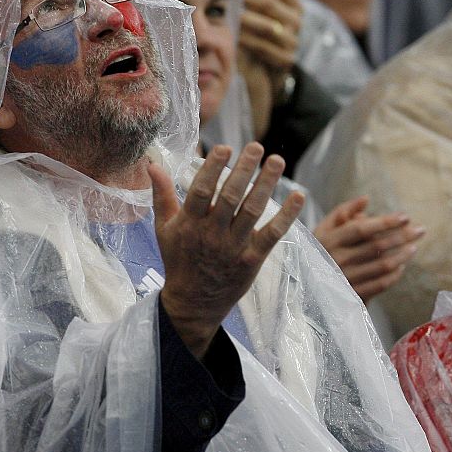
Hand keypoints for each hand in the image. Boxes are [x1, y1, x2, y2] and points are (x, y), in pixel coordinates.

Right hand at [149, 143, 304, 358]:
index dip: (213, 168)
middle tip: (255, 147)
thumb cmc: (178, 260)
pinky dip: (287, 216)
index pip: (202, 191)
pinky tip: (298, 196)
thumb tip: (153, 164)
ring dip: (266, 184)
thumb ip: (162, 195)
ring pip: (252, 211)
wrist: (193, 303)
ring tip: (276, 160)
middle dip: (244, 170)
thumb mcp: (164, 229)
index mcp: (189, 225)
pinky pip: (272, 235)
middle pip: (231, 197)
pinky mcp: (252, 260)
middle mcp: (212, 234)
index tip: (225, 148)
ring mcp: (234, 248)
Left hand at [238, 0, 301, 74]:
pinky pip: (263, 48)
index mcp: (292, 1)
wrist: (267, 70)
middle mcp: (296, 19)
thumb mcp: (259, 4)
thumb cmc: (260, 30)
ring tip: (223, 16)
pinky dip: (246, 42)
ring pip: (265, 26)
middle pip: (269, 2)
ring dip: (242, 20)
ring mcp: (293, 40)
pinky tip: (231, 38)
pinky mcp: (286, 60)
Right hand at [313, 196, 425, 302]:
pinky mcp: (351, 296)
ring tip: (413, 246)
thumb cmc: (315, 252)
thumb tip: (366, 199)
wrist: (304, 289)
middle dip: (402, 236)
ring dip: (402, 255)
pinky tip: (401, 266)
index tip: (405, 216)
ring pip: (382, 266)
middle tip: (420, 230)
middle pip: (376, 246)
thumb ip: (341, 212)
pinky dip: (394, 275)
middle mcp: (335, 260)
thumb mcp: (320, 231)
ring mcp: (344, 279)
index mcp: (327, 241)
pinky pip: (380, 285)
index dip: (384, 222)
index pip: (361, 229)